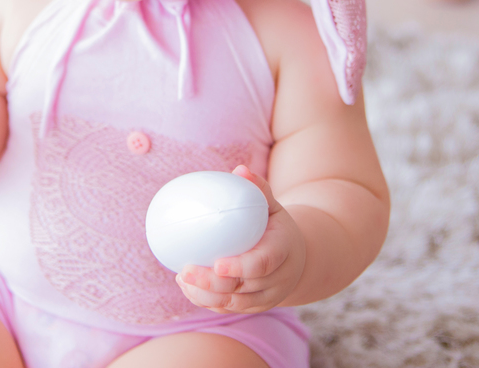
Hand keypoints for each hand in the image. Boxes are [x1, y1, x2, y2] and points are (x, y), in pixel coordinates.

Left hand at [175, 165, 306, 313]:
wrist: (297, 259)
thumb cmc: (276, 226)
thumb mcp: (273, 206)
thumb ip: (258, 189)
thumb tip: (239, 170)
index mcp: (283, 252)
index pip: (262, 263)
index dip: (240, 267)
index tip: (217, 263)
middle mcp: (277, 280)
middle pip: (243, 287)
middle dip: (212, 283)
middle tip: (186, 270)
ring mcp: (266, 297)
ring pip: (233, 303)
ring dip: (205, 294)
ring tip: (181, 277)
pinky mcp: (254, 307)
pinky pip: (228, 307)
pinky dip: (206, 300)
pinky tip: (187, 286)